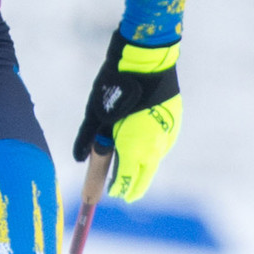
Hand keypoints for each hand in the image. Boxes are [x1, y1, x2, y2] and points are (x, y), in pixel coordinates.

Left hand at [72, 31, 181, 202]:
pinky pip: (162, 145)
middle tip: (124, 191)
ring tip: (132, 166)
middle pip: (144, 178)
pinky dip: (152, 149)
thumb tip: (79, 157)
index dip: (118, 189)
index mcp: (134, 149)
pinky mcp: (174, 124)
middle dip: (133, 186)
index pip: (126, 181)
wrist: (147, 61)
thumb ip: (88, 139)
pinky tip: (144, 145)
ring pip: (155, 161)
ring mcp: (167, 136)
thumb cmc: (115, 86)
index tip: (112, 192)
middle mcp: (154, 148)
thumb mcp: (96, 114)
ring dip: (143, 166)